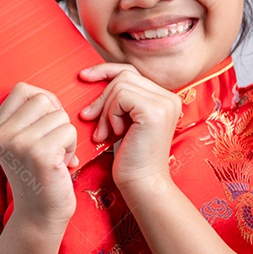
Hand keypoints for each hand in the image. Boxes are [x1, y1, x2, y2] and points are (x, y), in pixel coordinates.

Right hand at [0, 83, 77, 226]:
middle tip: (53, 142)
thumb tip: (46, 95)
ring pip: (60, 115)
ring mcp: (20, 144)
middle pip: (43, 98)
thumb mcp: (21, 144)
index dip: (42, 99)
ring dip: (65, 135)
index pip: (22, 89)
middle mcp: (3, 134)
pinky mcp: (41, 154)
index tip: (46, 121)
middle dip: (56, 117)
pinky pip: (69, 131)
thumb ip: (26, 118)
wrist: (40, 215)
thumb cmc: (38, 177)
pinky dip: (71, 147)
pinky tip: (62, 164)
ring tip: (56, 156)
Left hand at [78, 63, 181, 196]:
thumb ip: (118, 100)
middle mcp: (169, 97)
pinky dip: (111, 114)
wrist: (140, 182)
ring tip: (103, 132)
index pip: (130, 71)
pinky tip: (115, 133)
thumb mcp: (121, 121)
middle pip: (123, 76)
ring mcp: (164, 103)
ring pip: (120, 86)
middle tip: (89, 119)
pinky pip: (121, 97)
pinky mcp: (155, 111)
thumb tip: (91, 76)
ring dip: (105, 109)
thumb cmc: (128, 156)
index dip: (105, 71)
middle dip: (101, 97)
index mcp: (163, 98)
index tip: (83, 77)